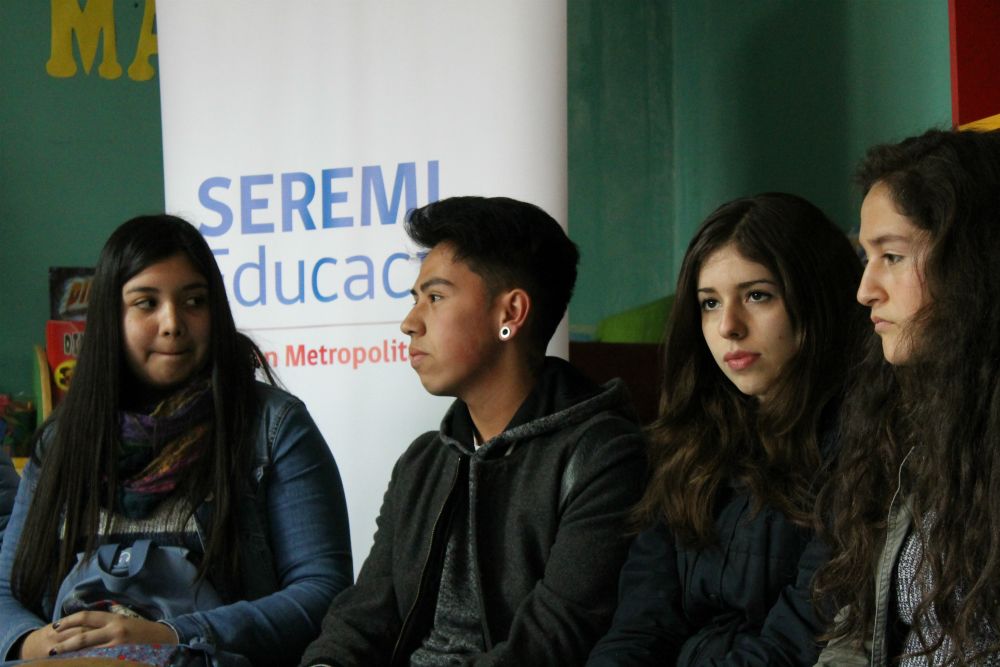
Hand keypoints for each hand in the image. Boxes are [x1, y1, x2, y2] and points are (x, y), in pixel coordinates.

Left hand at [19, 611, 176, 657]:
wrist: (164, 639)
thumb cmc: (140, 632)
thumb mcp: (123, 622)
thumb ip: (105, 625)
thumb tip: (81, 629)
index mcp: (114, 618)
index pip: (86, 616)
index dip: (69, 621)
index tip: (55, 626)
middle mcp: (115, 630)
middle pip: (83, 635)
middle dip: (64, 642)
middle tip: (51, 647)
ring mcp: (118, 645)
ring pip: (88, 650)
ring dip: (71, 655)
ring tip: (58, 658)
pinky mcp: (121, 657)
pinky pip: (98, 660)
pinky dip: (87, 662)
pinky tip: (78, 664)